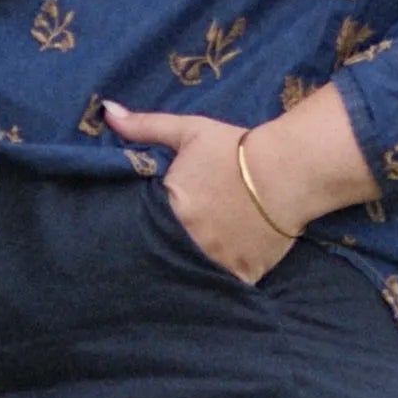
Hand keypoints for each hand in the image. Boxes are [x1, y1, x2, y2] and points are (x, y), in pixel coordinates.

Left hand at [102, 101, 298, 282]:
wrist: (291, 169)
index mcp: (172, 209)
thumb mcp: (188, 132)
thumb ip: (144, 126)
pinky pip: (223, 287)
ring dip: (189, 267)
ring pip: (192, 272)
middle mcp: (191, 240)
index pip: (143, 226)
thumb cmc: (236, 149)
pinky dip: (219, 281)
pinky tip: (217, 269)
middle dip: (164, 249)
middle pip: (166, 252)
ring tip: (191, 259)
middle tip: (173, 243)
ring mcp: (217, 261)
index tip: (147, 224)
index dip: (145, 225)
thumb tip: (106, 110)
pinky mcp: (243, 275)